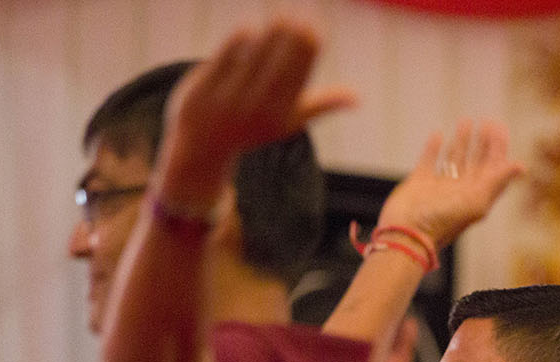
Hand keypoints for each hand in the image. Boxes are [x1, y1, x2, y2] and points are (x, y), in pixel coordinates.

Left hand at [157, 17, 357, 201]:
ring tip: (280, 18)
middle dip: (290, 34)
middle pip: (279, 61)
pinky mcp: (205, 87)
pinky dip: (241, 41)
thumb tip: (357, 98)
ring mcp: (228, 98)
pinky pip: (228, 54)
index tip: (315, 26)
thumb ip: (322, 105)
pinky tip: (250, 31)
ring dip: (268, 34)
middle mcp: (256, 108)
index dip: (309, 47)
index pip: (300, 73)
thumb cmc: (253, 129)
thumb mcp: (288, 121)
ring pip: (254, 54)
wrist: (201, 148)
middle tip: (296, 15)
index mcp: (280, 115)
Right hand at [376, 119, 523, 248]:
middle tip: (488, 122)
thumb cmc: (442, 221)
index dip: (499, 148)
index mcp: (477, 195)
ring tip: (466, 121)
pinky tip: (437, 134)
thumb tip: (521, 166)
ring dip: (461, 141)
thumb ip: (496, 181)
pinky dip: (433, 148)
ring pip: (454, 159)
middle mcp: (460, 190)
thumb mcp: (475, 200)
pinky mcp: (419, 183)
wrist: (406, 234)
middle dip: (484, 142)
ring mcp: (439, 187)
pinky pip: (429, 161)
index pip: (493, 168)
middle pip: (476, 162)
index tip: (499, 127)